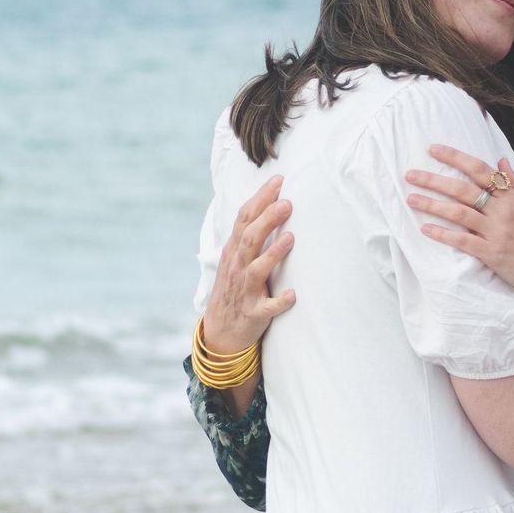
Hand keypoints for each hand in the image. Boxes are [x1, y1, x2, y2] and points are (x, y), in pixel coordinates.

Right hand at [201, 176, 296, 354]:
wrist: (220, 332)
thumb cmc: (235, 287)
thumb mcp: (236, 258)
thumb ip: (250, 233)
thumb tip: (270, 202)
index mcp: (234, 251)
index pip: (245, 219)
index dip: (260, 199)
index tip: (278, 180)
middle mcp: (237, 267)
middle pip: (250, 238)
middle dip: (267, 219)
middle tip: (287, 202)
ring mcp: (244, 290)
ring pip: (257, 269)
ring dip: (273, 253)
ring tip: (291, 238)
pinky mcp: (253, 313)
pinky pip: (266, 308)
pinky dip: (279, 301)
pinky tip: (293, 294)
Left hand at [406, 145, 513, 303]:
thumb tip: (500, 160)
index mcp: (512, 197)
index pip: (479, 170)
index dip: (455, 157)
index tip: (433, 149)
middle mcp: (504, 210)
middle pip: (463, 189)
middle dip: (434, 180)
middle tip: (410, 174)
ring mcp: (498, 232)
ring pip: (459, 212)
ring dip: (432, 205)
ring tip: (411, 199)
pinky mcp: (492, 254)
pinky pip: (462, 240)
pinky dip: (442, 234)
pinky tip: (425, 229)